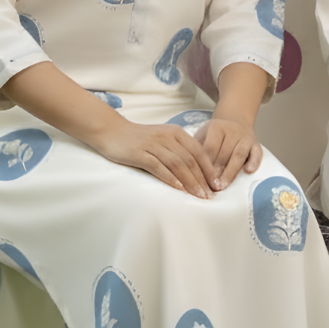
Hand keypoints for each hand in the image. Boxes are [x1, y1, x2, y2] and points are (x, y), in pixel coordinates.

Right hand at [93, 118, 218, 198]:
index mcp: (176, 132)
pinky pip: (158, 167)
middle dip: (202, 179)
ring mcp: (153, 144)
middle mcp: (167, 137)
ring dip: (189, 182)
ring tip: (197, 196)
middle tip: (209, 196)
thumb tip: (196, 172)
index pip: (198, 152)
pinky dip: (170, 178)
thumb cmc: (139, 139)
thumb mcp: (162, 140)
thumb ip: (178, 151)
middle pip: (190, 160)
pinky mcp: (140, 153)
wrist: (112, 131)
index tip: (216, 185)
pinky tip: (178, 189)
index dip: (209, 169)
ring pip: (177, 164)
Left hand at [197, 115, 261, 189]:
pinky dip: (254, 162)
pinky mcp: (256, 144)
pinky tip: (248, 171)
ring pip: (239, 155)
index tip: (200, 180)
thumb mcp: (204, 133)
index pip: (210, 148)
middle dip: (217, 172)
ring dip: (231, 172)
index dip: (205, 165)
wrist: (235, 119)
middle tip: (210, 187)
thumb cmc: (216, 132)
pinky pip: (257, 153)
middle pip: (224, 153)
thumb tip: (188, 169)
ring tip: (223, 186)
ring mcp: (246, 137)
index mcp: (217, 127)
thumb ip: (198, 148)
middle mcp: (233, 131)